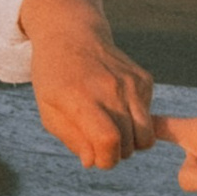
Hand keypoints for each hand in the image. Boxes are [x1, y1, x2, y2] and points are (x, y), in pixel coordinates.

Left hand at [19, 0, 154, 169]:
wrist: (72, 34)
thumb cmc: (55, 78)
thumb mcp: (49, 111)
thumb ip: (72, 140)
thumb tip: (93, 161)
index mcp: (81, 98)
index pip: (108, 141)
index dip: (106, 160)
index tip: (97, 158)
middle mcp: (110, 89)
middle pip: (130, 144)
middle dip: (116, 155)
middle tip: (100, 143)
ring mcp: (131, 83)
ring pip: (146, 135)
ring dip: (130, 142)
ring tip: (111, 130)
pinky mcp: (144, 80)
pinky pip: (148, 118)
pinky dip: (135, 121)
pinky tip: (116, 106)